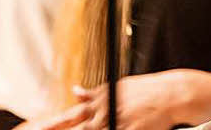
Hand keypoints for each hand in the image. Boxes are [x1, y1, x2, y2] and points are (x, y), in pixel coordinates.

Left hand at [45, 72, 186, 129]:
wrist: (172, 94)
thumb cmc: (145, 90)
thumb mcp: (119, 86)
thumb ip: (95, 93)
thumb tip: (75, 90)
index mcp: (102, 100)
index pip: (72, 115)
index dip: (53, 124)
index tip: (37, 129)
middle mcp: (107, 111)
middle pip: (81, 129)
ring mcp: (119, 122)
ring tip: (83, 128)